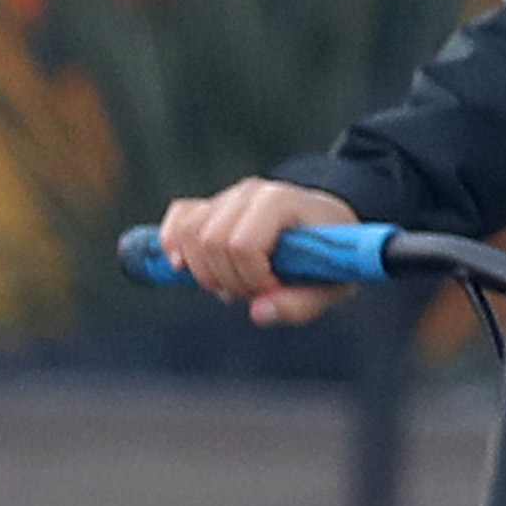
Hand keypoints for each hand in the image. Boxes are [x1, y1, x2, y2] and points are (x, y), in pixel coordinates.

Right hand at [159, 177, 368, 328]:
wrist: (328, 228)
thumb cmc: (330, 258)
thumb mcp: (332, 286)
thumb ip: (302, 304)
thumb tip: (258, 313)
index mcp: (283, 202)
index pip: (243, 244)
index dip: (252, 278)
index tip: (274, 289)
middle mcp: (251, 192)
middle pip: (211, 242)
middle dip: (228, 280)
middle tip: (254, 292)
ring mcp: (228, 197)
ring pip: (189, 233)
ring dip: (204, 271)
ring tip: (233, 284)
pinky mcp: (212, 206)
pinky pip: (179, 218)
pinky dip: (173, 243)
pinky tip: (183, 267)